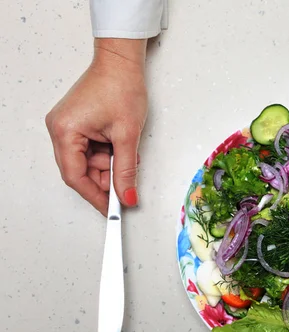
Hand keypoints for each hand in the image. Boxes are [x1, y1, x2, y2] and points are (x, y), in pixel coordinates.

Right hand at [45, 39, 147, 215]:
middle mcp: (60, 129)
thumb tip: (127, 196)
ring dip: (109, 166)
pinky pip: (89, 150)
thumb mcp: (127, 136)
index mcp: (65, 131)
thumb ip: (126, 171)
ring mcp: (66, 127)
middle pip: (79, 171)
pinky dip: (106, 155)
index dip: (95, 197)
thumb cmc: (121, 88)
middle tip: (126, 187)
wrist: (122, 63)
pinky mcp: (76, 124)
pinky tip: (120, 149)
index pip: (76, 177)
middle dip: (104, 180)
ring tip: (128, 156)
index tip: (111, 210)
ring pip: (86, 162)